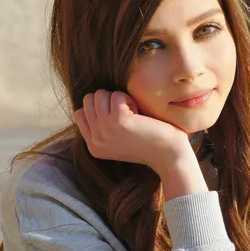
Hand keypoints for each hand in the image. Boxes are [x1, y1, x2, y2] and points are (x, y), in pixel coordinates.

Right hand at [74, 89, 194, 175]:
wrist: (169, 155)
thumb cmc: (149, 142)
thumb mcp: (118, 139)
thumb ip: (103, 126)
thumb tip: (94, 99)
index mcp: (93, 147)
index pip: (80, 113)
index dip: (100, 107)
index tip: (119, 117)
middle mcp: (95, 141)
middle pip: (88, 100)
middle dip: (108, 100)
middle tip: (128, 112)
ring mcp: (105, 131)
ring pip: (99, 95)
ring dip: (118, 98)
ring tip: (133, 112)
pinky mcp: (118, 121)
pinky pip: (116, 95)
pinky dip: (129, 98)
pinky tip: (139, 113)